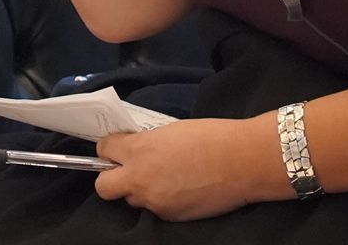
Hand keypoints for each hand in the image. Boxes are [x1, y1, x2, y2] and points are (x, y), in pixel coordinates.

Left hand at [93, 116, 287, 221]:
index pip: (104, 149)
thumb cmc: (212, 137)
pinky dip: (163, 200)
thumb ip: (148, 143)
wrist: (243, 161)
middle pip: (104, 186)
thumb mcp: (171, 131)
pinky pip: (155, 209)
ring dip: (141, 189)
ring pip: (132, 199)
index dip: (111, 148)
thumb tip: (137, 150)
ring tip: (166, 178)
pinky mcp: (170, 216)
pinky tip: (183, 189)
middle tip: (130, 170)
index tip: (119, 148)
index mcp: (140, 149)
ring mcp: (154, 201)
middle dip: (112, 177)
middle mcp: (140, 178)